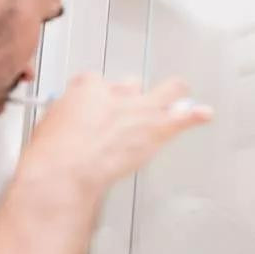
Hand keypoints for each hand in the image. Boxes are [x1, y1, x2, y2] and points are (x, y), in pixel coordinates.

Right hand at [20, 73, 212, 196]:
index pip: (97, 82)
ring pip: (167, 90)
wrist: (67, 171)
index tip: (101, 108)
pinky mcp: (157, 127)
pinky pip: (184, 116)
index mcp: (86, 90)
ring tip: (180, 98)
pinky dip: (196, 115)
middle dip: (135, 94)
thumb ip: (66, 121)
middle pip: (133, 84)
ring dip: (174, 95)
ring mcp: (140, 109)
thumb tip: (69, 126)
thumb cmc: (53, 156)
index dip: (102, 96)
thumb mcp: (49, 128)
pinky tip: (205, 114)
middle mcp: (117, 94)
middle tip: (137, 106)